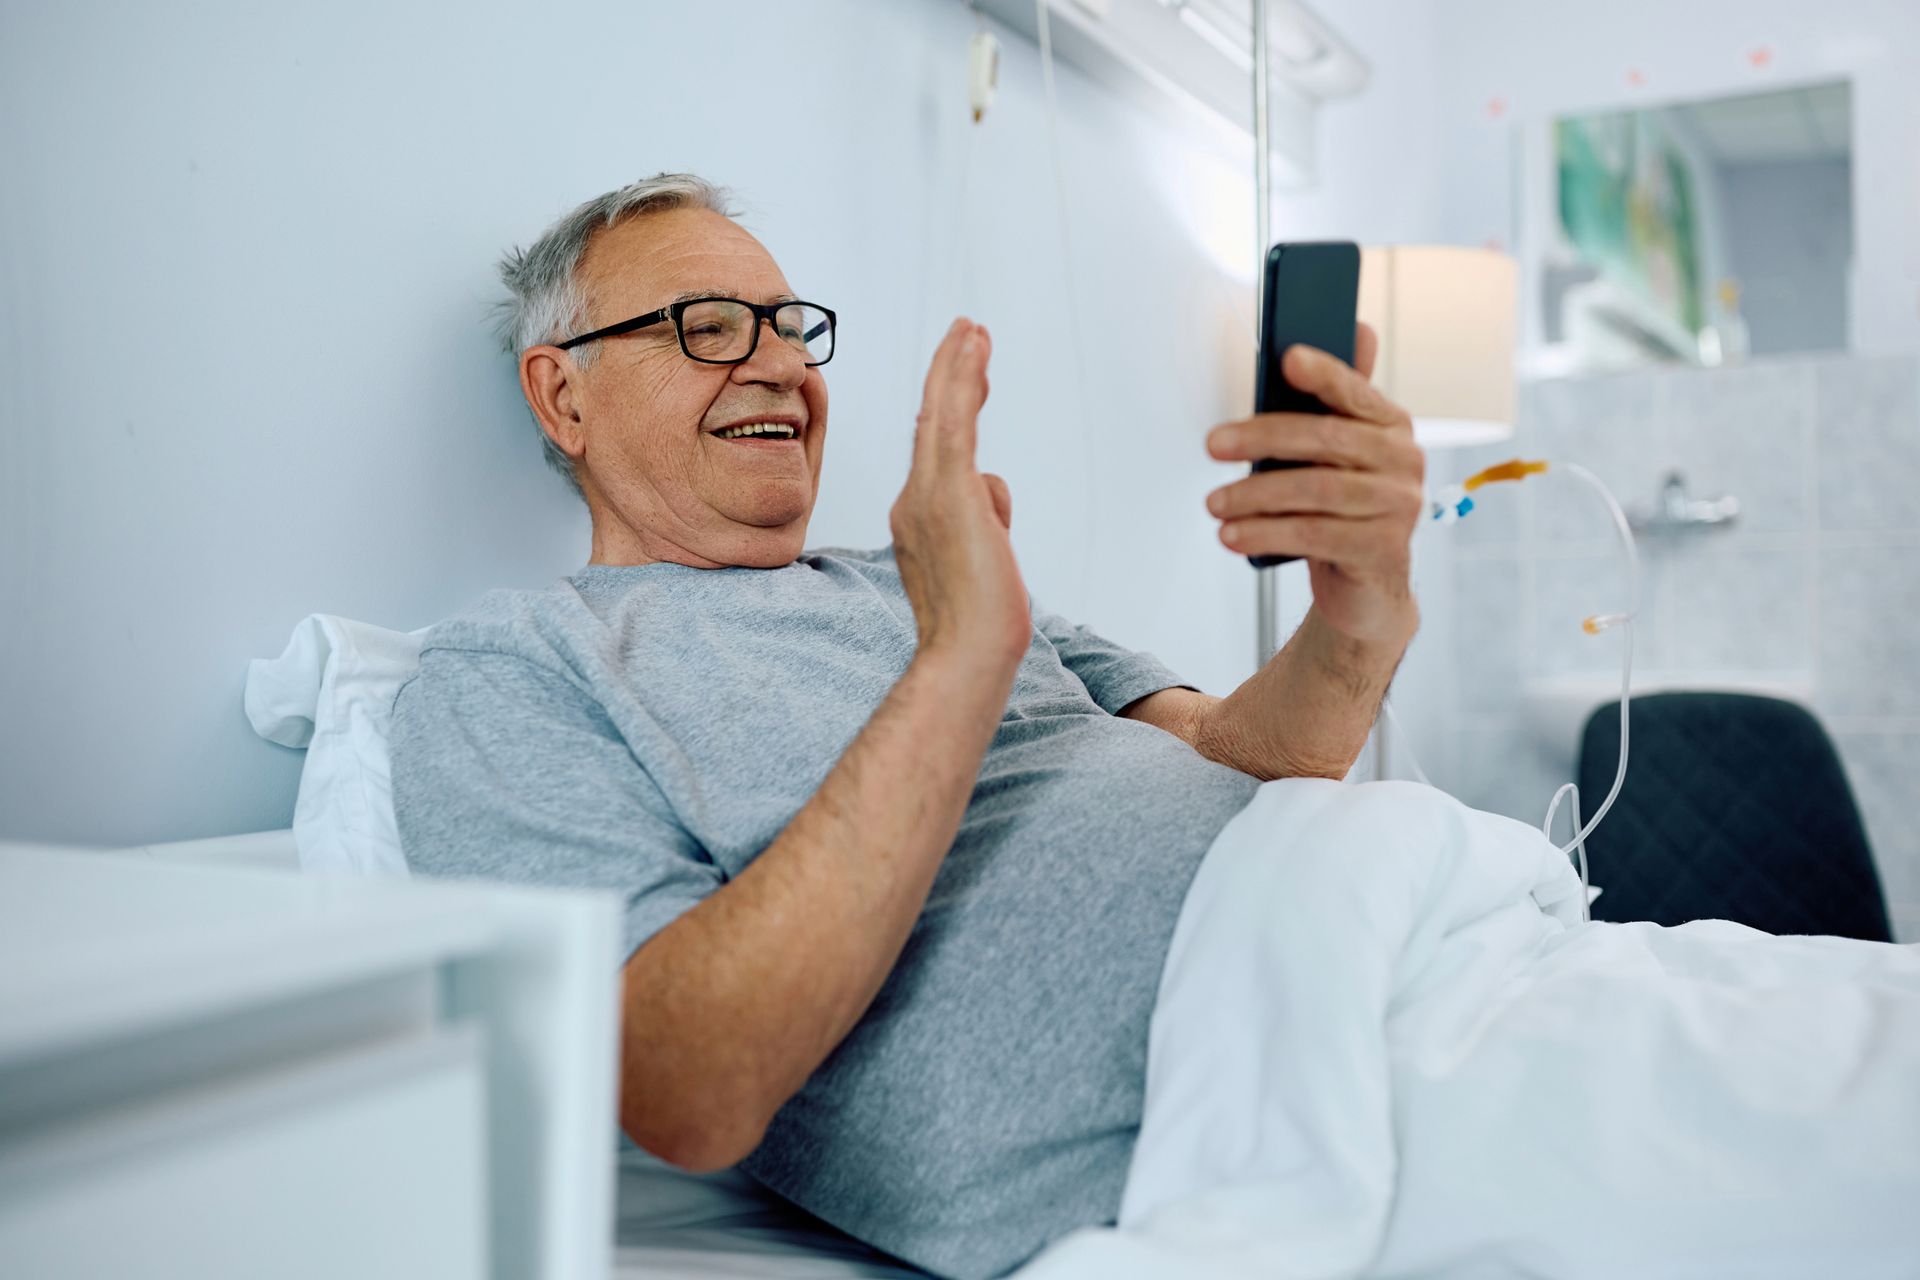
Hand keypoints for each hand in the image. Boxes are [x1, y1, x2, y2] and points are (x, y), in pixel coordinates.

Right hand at [891, 318, 1030, 668]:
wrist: (967, 652)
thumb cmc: (979, 623)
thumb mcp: (984, 557)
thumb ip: (984, 518)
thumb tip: (994, 495)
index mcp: (916, 516)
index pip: (934, 450)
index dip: (945, 408)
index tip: (959, 376)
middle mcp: (912, 499)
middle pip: (932, 422)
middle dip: (949, 373)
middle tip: (966, 331)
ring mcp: (926, 495)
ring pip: (943, 414)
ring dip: (959, 366)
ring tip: (976, 328)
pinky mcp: (949, 492)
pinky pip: (955, 422)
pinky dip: (963, 380)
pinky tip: (975, 346)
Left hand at [1203, 322, 1423, 647]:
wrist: (1366, 587)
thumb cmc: (1342, 512)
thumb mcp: (1333, 461)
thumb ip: (1329, 407)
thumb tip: (1324, 343)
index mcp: (1391, 426)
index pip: (1355, 392)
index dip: (1324, 373)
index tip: (1288, 358)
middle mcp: (1404, 461)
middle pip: (1327, 439)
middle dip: (1263, 439)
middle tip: (1214, 445)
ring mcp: (1400, 506)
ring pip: (1317, 490)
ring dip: (1256, 495)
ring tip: (1215, 503)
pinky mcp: (1384, 548)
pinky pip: (1316, 535)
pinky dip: (1267, 533)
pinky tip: (1233, 535)